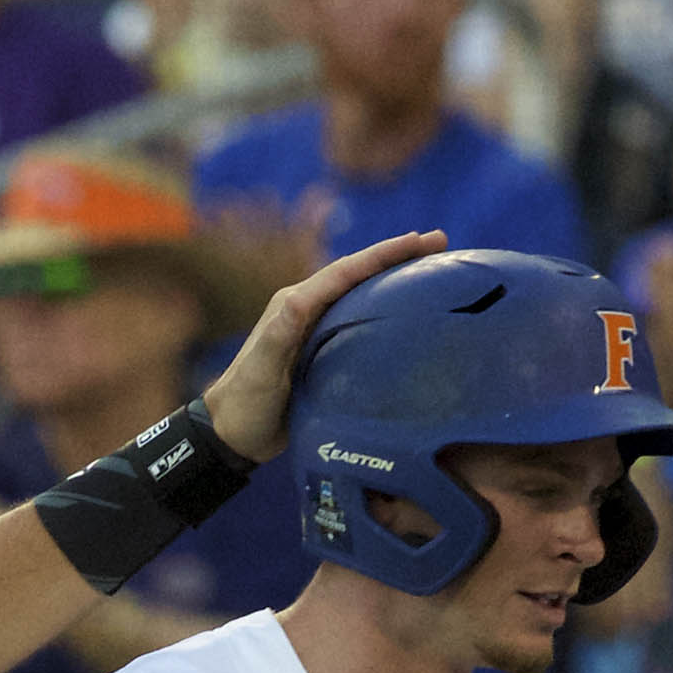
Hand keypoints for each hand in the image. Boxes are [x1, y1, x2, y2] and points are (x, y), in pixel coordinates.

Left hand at [202, 230, 449, 460]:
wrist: (233, 433)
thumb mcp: (260, 369)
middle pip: (359, 274)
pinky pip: (362, 319)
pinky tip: (409, 313)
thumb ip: (278, 335)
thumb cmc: (246, 403)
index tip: (418, 240)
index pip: (345, 272)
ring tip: (433, 267)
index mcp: (294, 304)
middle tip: (439, 242)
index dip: (382, 255)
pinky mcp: (324, 349)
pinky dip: (387, 308)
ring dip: (395, 278)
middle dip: (397, 256)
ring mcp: (316, 328)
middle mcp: (307, 309)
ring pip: (362, 293)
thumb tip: (297, 300)